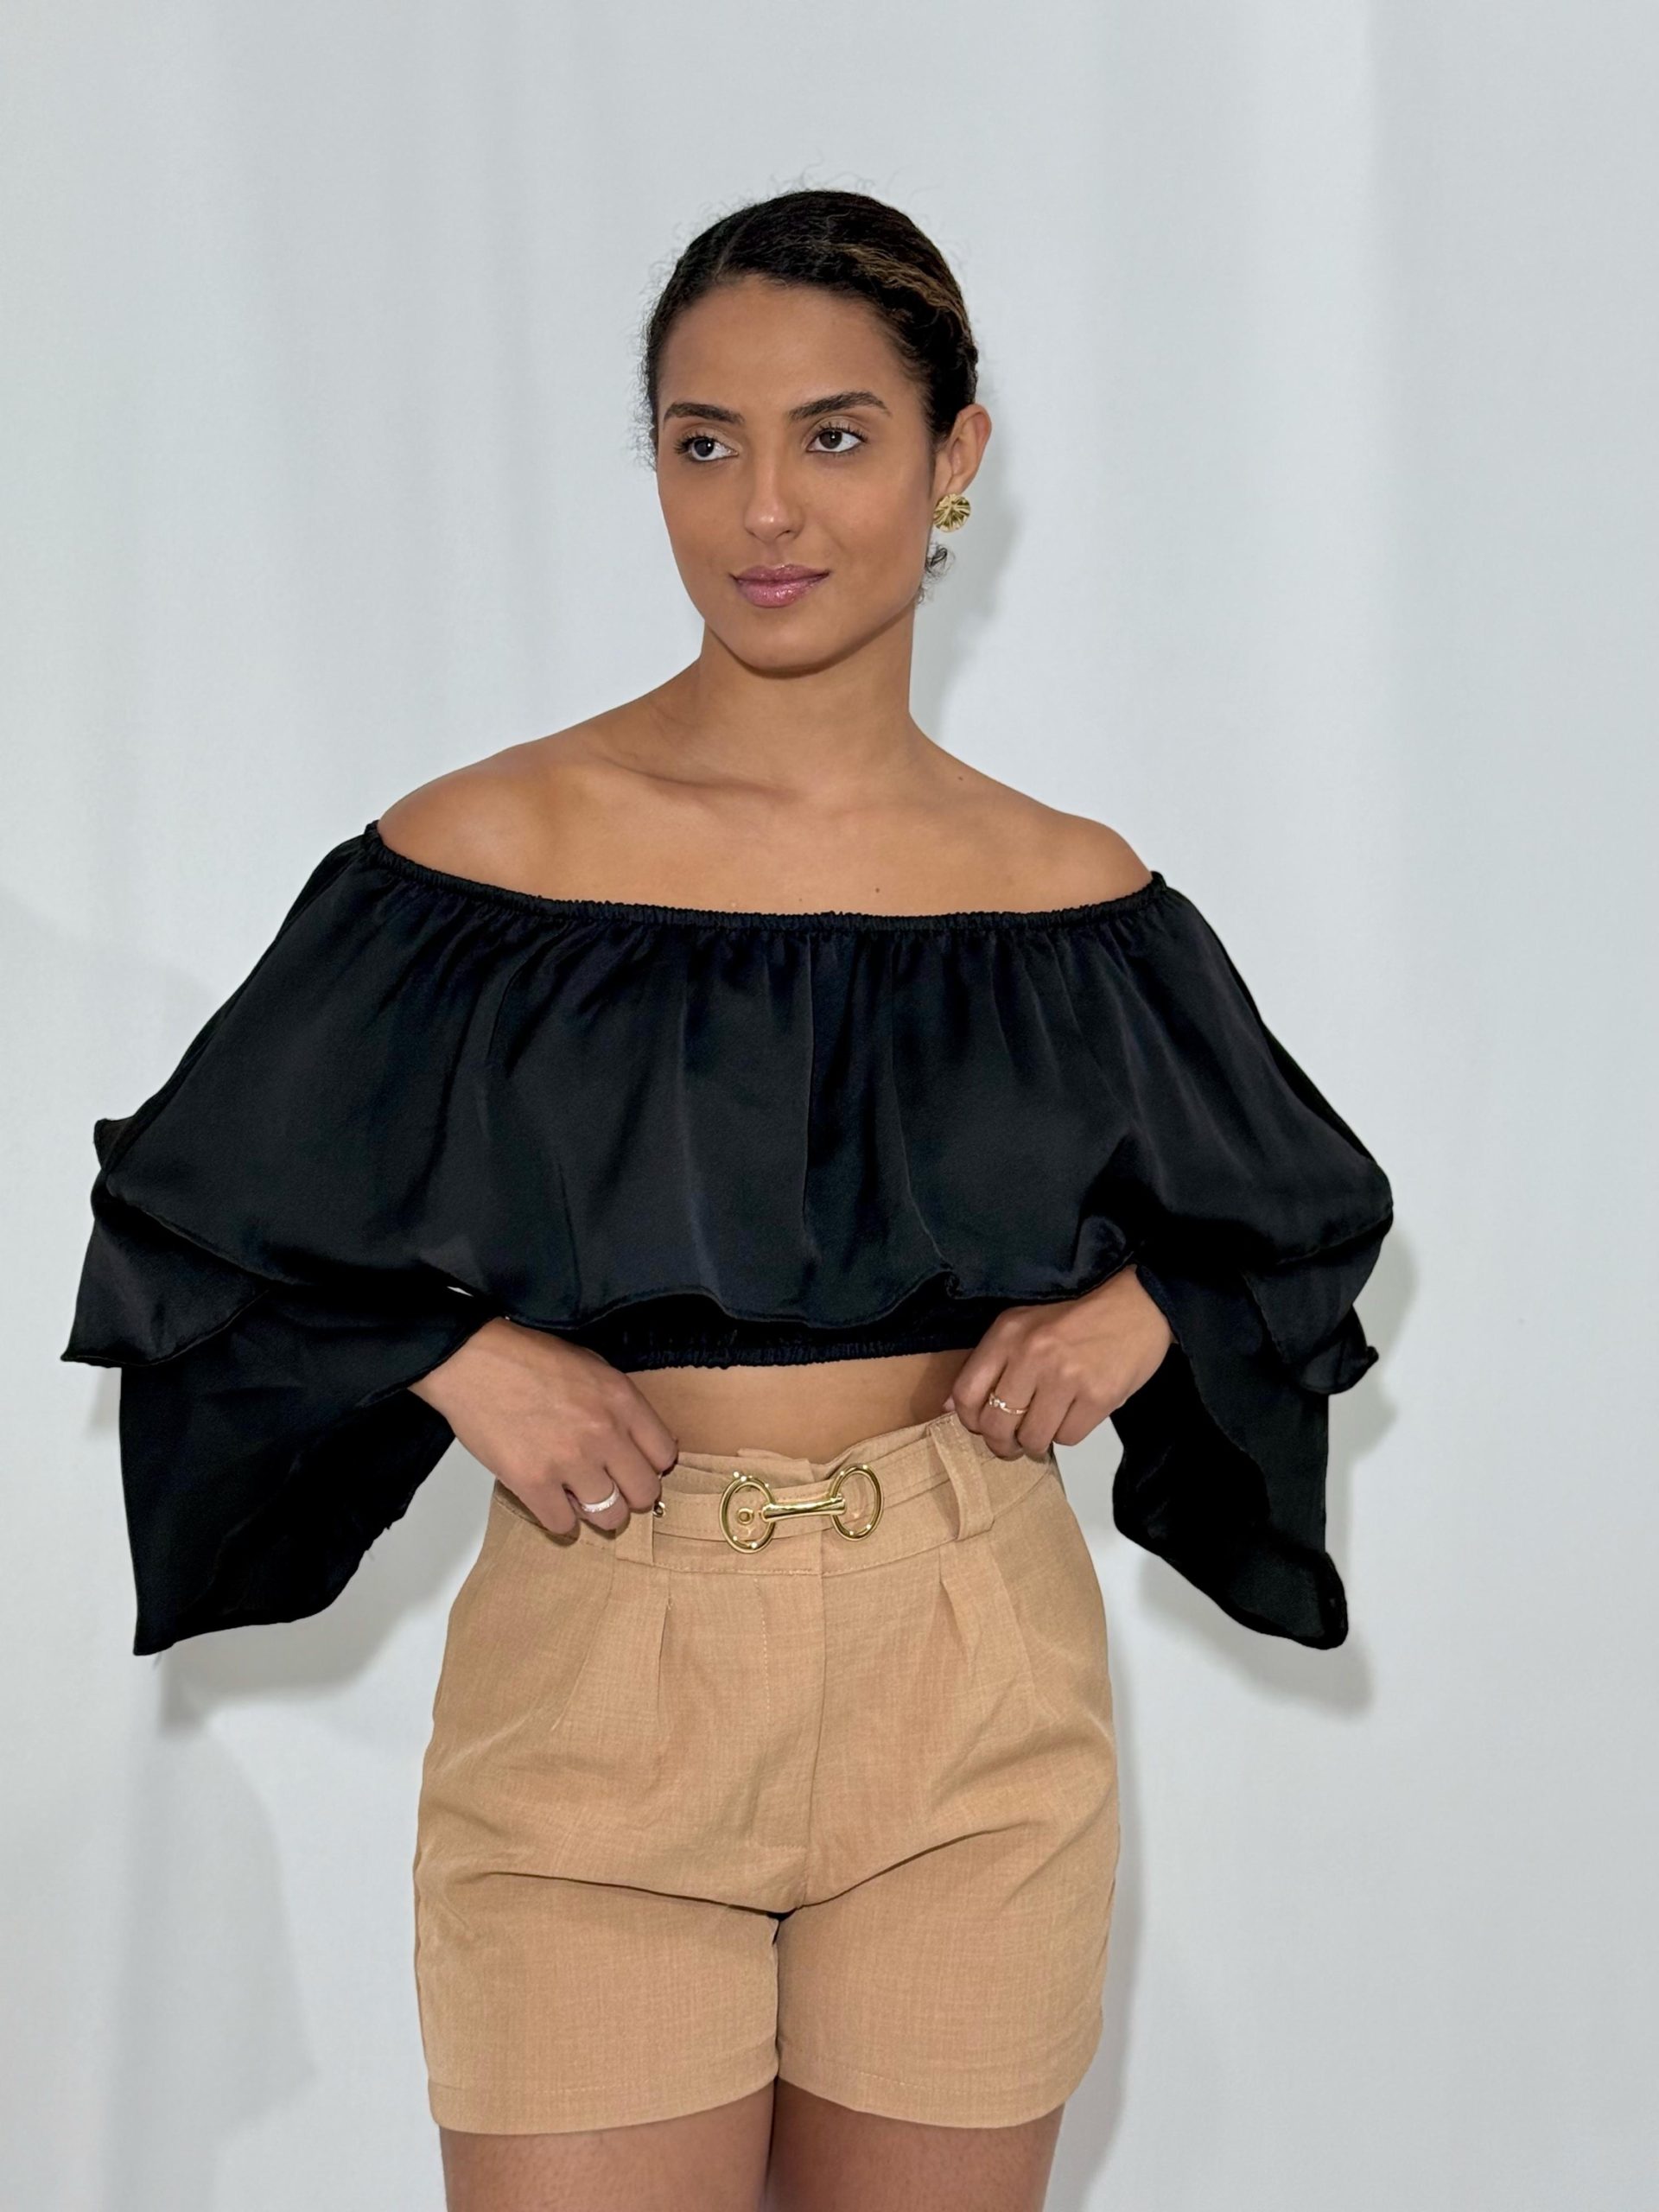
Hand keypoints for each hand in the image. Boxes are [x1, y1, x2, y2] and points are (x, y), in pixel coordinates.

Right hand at [407, 1318, 678, 1535]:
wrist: (472, 1362)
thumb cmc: (526, 1359)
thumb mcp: (591, 1365)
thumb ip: (620, 1404)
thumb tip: (638, 1439)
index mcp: (621, 1400)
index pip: (665, 1455)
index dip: (651, 1465)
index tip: (635, 1466)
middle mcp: (604, 1433)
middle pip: (645, 1493)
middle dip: (630, 1494)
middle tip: (611, 1487)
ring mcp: (569, 1461)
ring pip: (609, 1517)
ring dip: (597, 1511)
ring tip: (580, 1497)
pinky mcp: (533, 1483)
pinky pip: (563, 1526)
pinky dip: (560, 1521)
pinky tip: (552, 1503)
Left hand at [946, 1263, 1174, 1460]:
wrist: (1139, 1303)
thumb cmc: (1080, 1314)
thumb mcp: (1025, 1323)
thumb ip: (990, 1362)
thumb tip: (951, 1407)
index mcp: (1008, 1334)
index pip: (966, 1393)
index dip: (969, 1421)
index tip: (982, 1426)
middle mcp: (1032, 1355)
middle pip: (996, 1424)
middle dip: (1002, 1443)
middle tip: (1012, 1443)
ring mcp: (1066, 1377)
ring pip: (1032, 1437)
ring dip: (1035, 1443)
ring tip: (1044, 1430)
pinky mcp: (1098, 1396)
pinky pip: (1068, 1437)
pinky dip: (1067, 1434)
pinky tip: (1072, 1417)